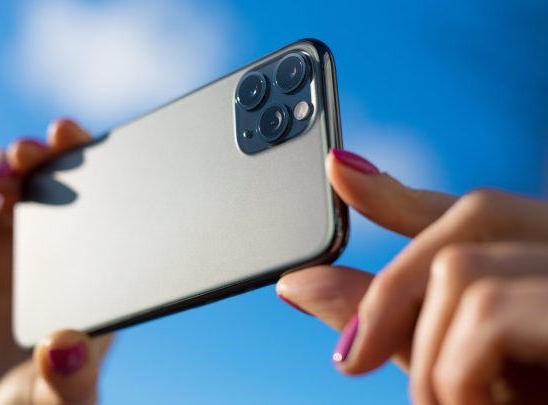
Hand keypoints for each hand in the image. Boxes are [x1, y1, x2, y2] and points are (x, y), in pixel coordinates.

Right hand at [0, 119, 111, 404]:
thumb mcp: (60, 399)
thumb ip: (70, 380)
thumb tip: (67, 347)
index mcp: (89, 273)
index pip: (102, 208)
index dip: (95, 168)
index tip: (86, 145)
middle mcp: (51, 252)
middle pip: (55, 183)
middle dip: (49, 155)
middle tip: (41, 146)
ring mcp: (5, 250)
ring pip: (12, 185)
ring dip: (10, 163)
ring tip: (7, 169)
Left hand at [277, 149, 547, 403]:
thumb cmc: (534, 396)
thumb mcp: (460, 364)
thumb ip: (386, 315)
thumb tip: (296, 281)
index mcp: (541, 259)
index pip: (467, 206)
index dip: (397, 189)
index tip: (336, 172)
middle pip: (460, 225)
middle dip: (389, 294)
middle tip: (351, 362)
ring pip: (460, 269)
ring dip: (432, 355)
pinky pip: (484, 310)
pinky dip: (456, 371)